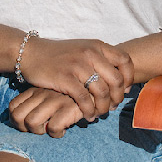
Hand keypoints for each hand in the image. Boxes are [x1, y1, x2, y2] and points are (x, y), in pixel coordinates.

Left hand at [9, 88, 85, 137]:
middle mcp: (42, 94)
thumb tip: (20, 121)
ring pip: (32, 122)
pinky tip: (63, 130)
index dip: (16, 121)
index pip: (13, 108)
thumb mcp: (50, 95)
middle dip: (25, 129)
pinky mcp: (68, 108)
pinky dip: (56, 133)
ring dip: (39, 132)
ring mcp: (54, 100)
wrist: (95, 86)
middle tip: (39, 130)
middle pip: (18, 117)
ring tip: (50, 129)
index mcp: (36, 90)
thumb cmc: (70, 96)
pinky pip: (52, 127)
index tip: (28, 126)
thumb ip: (38, 103)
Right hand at [18, 36, 133, 120]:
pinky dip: (89, 111)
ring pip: (101, 92)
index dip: (129, 78)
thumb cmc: (59, 55)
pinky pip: (84, 99)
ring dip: (103, 107)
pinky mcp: (65, 78)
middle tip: (112, 106)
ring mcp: (78, 65)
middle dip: (117, 97)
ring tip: (99, 113)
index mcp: (97, 46)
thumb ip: (100, 60)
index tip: (124, 89)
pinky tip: (88, 115)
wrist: (32, 53)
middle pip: (116, 80)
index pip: (125, 60)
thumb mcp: (83, 49)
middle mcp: (90, 53)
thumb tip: (119, 79)